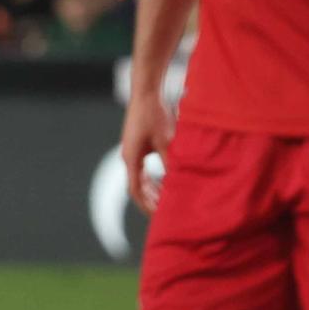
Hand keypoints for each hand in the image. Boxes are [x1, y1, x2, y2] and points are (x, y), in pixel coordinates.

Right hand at [121, 91, 174, 212]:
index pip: (136, 191)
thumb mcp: (167, 142)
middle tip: (165, 212)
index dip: (147, 205)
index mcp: (131, 159)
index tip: (159, 217)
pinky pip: (144, 167)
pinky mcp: (139, 144)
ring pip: (141, 177)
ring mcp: (133, 150)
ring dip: (153, 189)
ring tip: (167, 199)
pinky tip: (167, 179)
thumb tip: (179, 183)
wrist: (146, 92)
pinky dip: (154, 177)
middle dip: (150, 200)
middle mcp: (129, 156)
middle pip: (137, 187)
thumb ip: (172, 164)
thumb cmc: (155, 115)